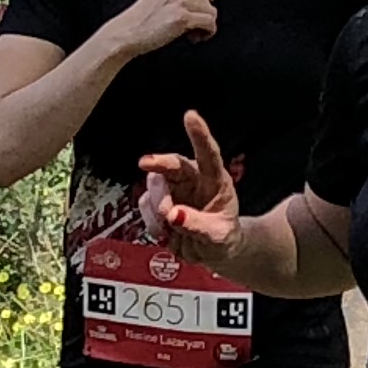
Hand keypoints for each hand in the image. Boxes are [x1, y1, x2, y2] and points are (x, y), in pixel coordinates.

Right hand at [110, 0, 216, 60]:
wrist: (126, 33)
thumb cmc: (141, 19)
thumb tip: (207, 3)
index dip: (197, 7)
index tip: (189, 17)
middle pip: (207, 2)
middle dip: (200, 17)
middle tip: (189, 28)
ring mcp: (181, 1)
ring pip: (211, 12)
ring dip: (204, 26)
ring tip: (190, 33)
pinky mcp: (183, 18)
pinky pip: (210, 23)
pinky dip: (207, 33)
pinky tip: (193, 38)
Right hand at [138, 110, 242, 254]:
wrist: (211, 251)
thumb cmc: (223, 238)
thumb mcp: (218, 236)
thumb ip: (197, 226)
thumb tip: (172, 214)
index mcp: (215, 180)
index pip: (208, 154)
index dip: (199, 134)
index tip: (190, 115)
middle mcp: (193, 179)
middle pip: (173, 163)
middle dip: (159, 163)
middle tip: (145, 164)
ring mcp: (173, 189)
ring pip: (155, 186)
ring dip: (157, 205)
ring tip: (169, 225)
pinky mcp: (158, 202)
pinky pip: (146, 205)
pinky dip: (151, 220)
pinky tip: (164, 232)